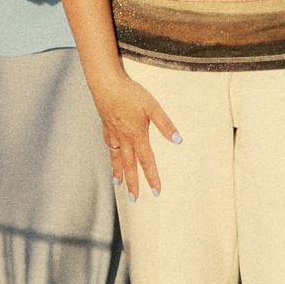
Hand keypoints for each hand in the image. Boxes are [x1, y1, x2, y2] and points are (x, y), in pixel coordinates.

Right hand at [92, 72, 178, 195]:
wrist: (106, 84)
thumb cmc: (130, 93)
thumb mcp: (152, 106)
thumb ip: (165, 124)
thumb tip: (178, 140)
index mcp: (137, 135)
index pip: (147, 161)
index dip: (152, 177)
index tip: (156, 191)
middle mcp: (124, 138)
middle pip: (129, 165)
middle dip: (133, 183)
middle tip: (134, 199)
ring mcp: (113, 133)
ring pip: (116, 158)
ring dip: (118, 173)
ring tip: (119, 185)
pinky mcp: (106, 125)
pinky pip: (109, 145)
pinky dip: (110, 154)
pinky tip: (111, 156)